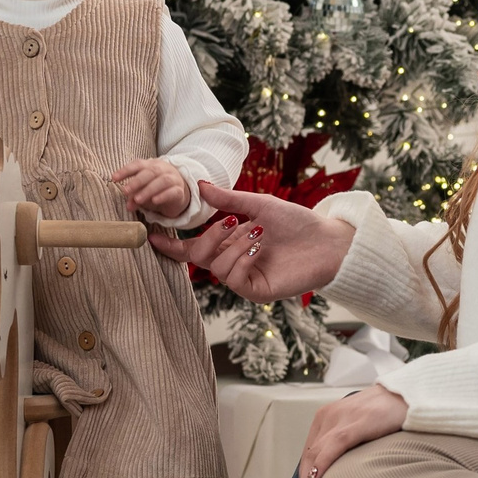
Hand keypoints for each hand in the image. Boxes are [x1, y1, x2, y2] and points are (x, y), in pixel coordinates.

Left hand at [112, 157, 190, 219]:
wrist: (178, 194)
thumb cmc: (156, 190)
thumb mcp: (143, 192)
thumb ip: (134, 196)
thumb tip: (128, 206)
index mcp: (151, 165)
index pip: (138, 165)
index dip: (125, 170)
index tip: (114, 178)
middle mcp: (163, 169)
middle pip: (150, 172)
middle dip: (137, 182)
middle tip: (125, 191)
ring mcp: (173, 179)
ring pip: (162, 181)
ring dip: (148, 190)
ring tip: (138, 199)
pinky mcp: (180, 191)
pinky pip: (172, 191)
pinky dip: (163, 195)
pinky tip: (155, 201)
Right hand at [147, 181, 355, 300]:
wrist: (327, 240)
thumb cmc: (296, 222)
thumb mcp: (259, 205)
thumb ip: (228, 200)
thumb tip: (199, 185)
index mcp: (228, 244)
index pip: (191, 248)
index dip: (170, 244)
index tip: (151, 235)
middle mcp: (231, 263)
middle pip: (197, 256)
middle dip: (210, 236)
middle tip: (233, 221)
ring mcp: (243, 279)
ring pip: (214, 265)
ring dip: (233, 244)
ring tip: (257, 232)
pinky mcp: (255, 292)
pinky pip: (232, 278)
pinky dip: (242, 258)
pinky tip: (259, 248)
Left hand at [295, 384, 407, 477]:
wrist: (411, 393)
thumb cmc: (390, 412)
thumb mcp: (362, 424)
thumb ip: (350, 441)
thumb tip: (346, 469)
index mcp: (328, 416)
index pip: (310, 452)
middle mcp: (329, 416)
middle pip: (309, 457)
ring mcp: (342, 418)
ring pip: (315, 456)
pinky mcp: (356, 423)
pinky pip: (331, 450)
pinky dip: (320, 470)